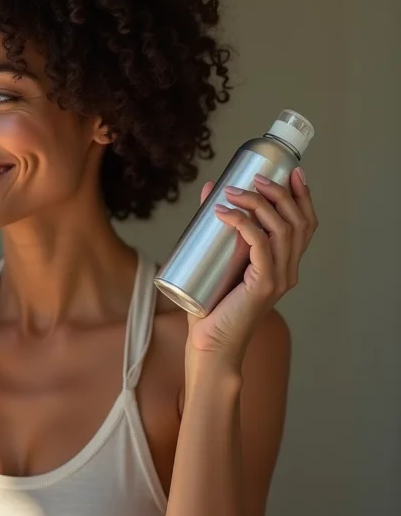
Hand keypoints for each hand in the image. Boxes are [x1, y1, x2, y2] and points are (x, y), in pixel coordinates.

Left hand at [186, 169, 317, 366]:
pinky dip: (243, 223)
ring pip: (281, 229)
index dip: (303, 196)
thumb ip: (217, 227)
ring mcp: (278, 278)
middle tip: (253, 179)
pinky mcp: (263, 285)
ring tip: (234, 191)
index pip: (305, 225)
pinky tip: (225, 212)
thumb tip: (211, 189)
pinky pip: (260, 246)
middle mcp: (288, 270)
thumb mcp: (217, 257)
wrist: (210, 343)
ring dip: (258, 203)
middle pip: (297, 222)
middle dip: (278, 193)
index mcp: (285, 264)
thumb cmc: (212, 303)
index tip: (291, 171)